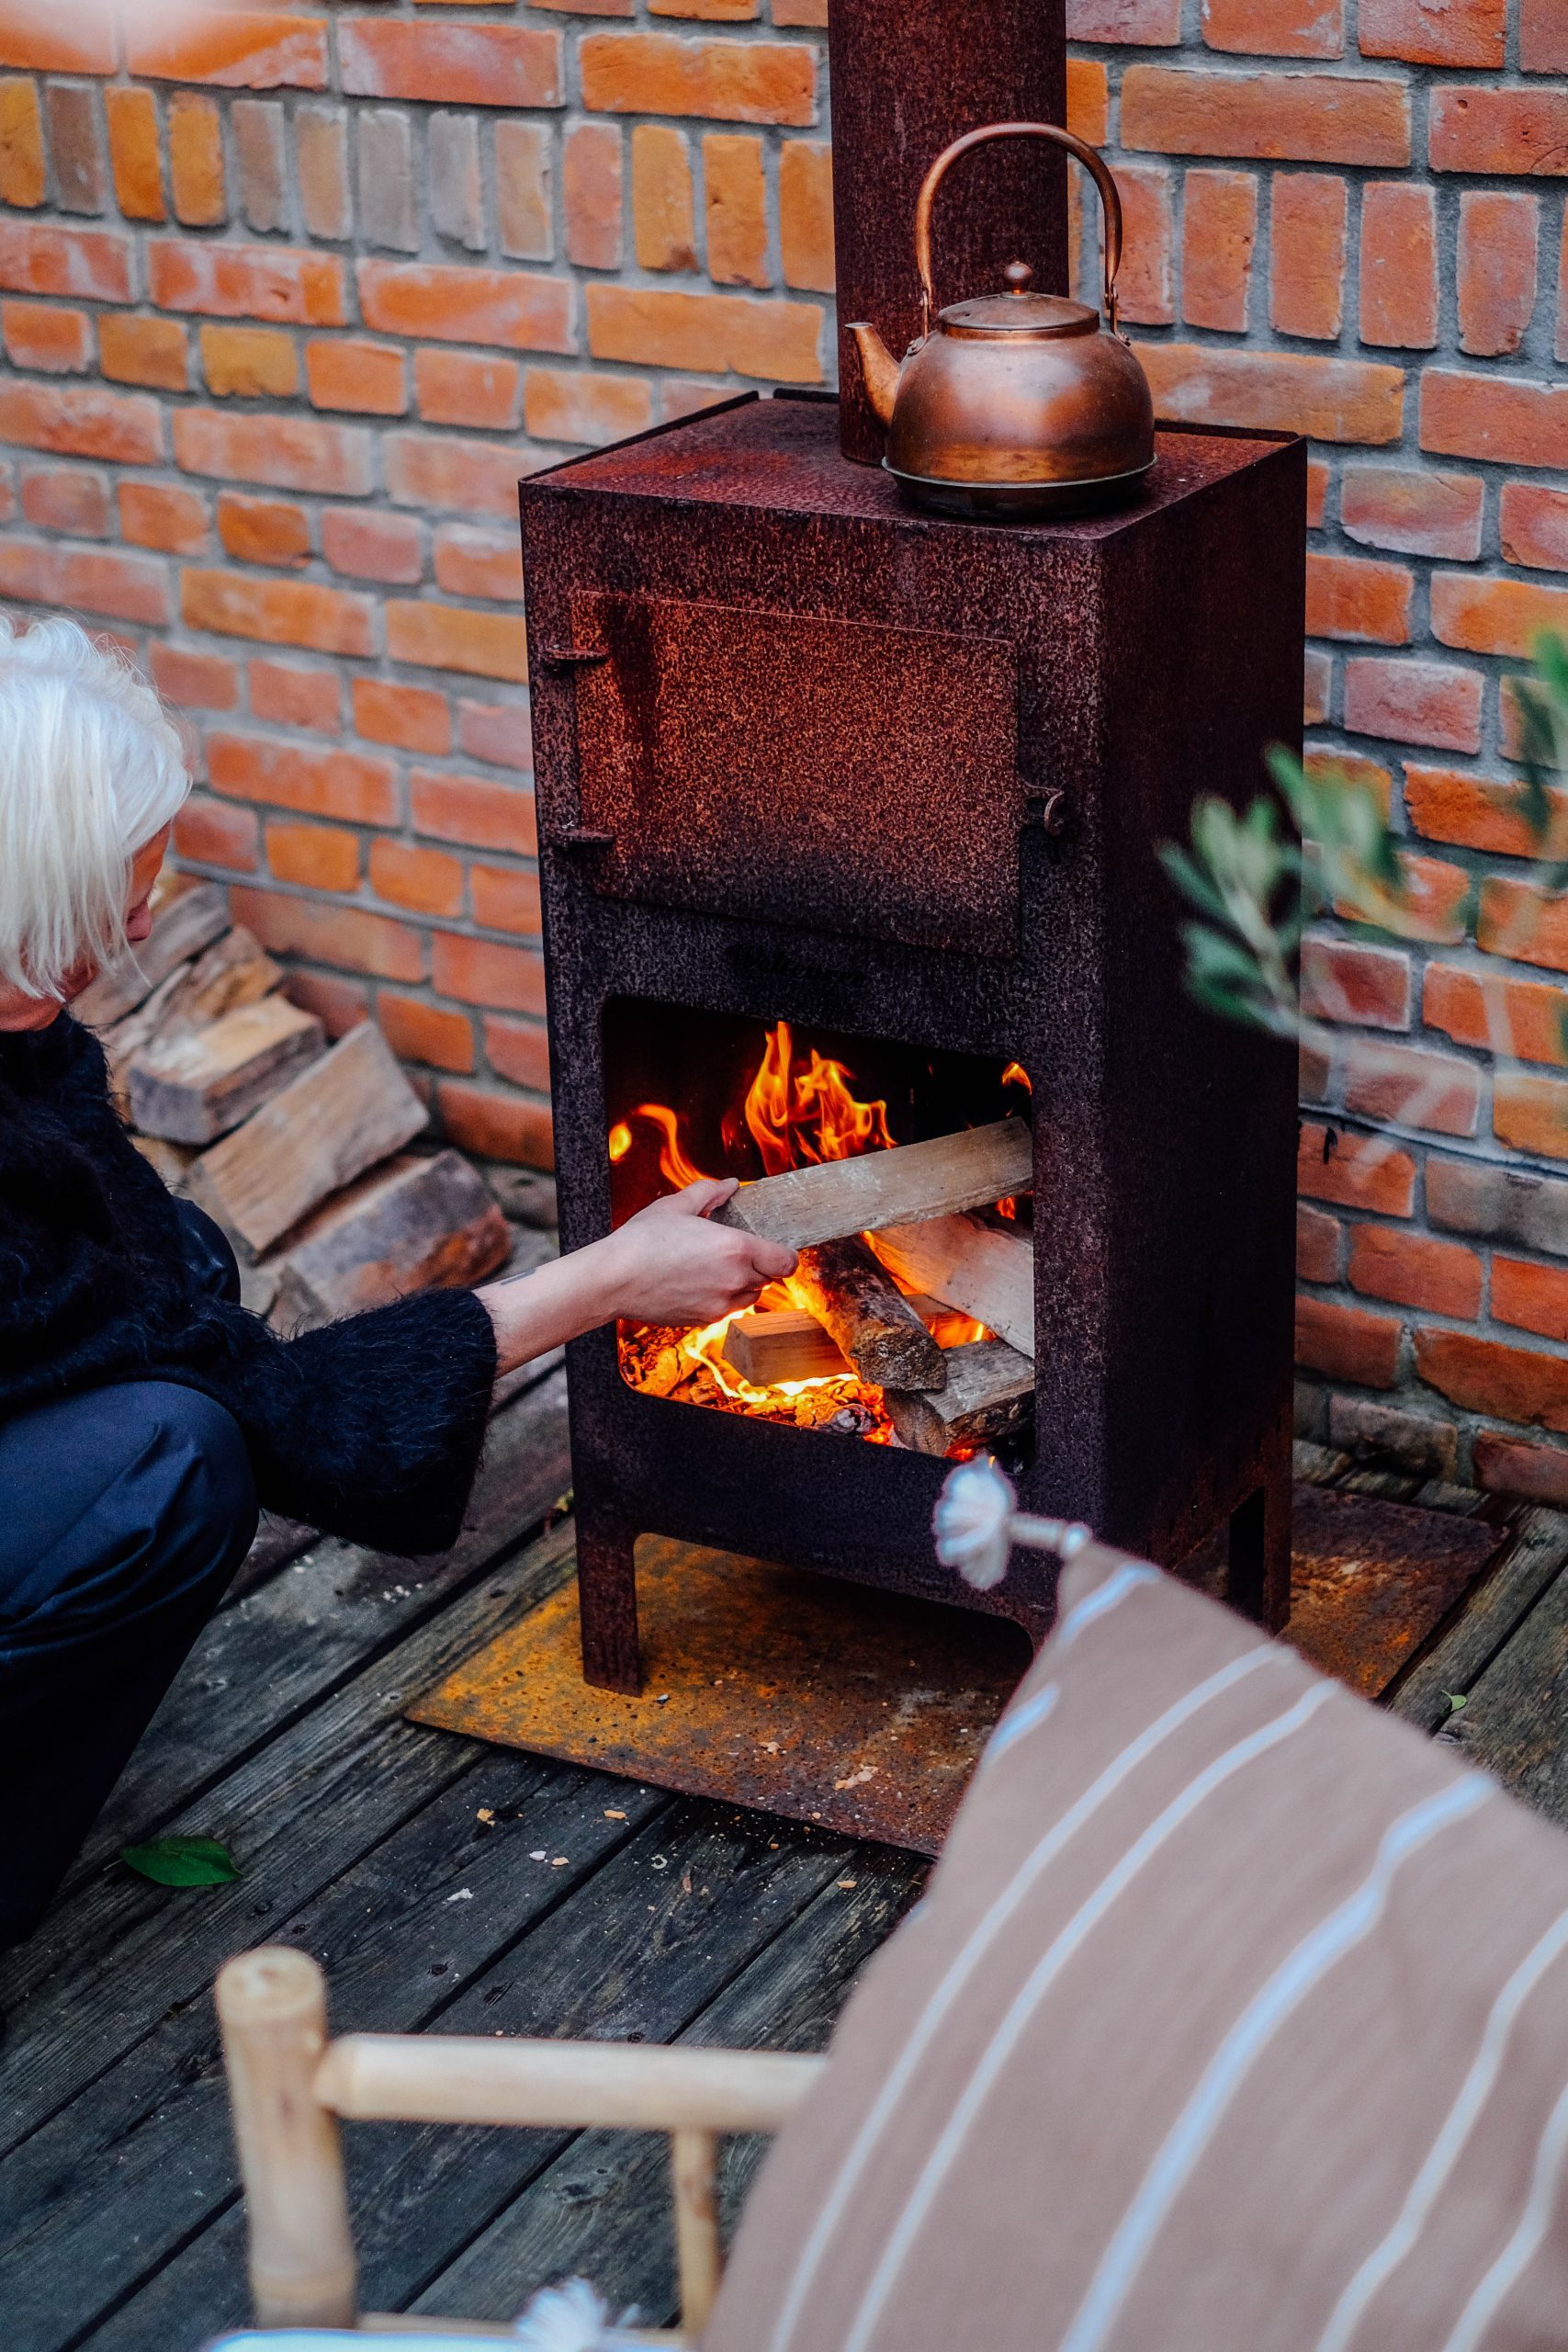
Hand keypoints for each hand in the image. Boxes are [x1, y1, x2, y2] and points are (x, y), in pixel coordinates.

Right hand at [600, 1179, 796, 1326]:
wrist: (614, 1280)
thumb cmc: (642, 1241)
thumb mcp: (677, 1206)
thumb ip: (709, 1192)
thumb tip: (730, 1185)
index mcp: (735, 1249)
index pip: (786, 1262)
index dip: (785, 1255)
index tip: (776, 1249)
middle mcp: (734, 1280)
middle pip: (768, 1279)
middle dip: (758, 1265)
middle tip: (734, 1251)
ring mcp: (719, 1304)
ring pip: (750, 1297)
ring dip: (743, 1284)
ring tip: (715, 1268)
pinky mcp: (703, 1320)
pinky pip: (726, 1310)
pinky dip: (721, 1298)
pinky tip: (698, 1283)